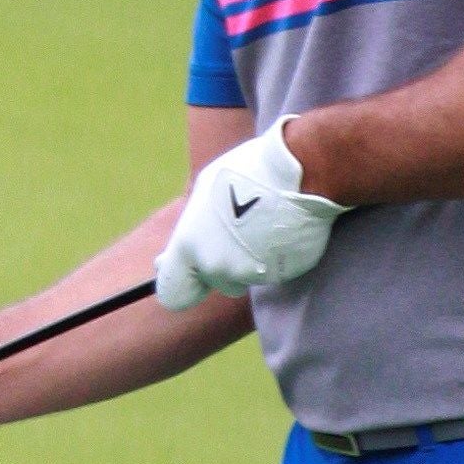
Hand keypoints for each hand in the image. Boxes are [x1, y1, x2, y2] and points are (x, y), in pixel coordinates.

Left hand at [154, 120, 344, 307]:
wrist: (300, 169)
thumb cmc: (247, 170)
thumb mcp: (205, 189)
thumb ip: (190, 229)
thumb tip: (164, 259)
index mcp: (189, 246)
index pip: (172, 293)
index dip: (182, 285)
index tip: (192, 275)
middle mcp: (216, 266)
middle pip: (217, 284)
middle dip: (225, 268)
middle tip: (239, 237)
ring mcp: (250, 274)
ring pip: (248, 277)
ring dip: (254, 259)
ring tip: (266, 224)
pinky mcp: (282, 274)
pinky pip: (275, 271)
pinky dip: (278, 256)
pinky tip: (285, 228)